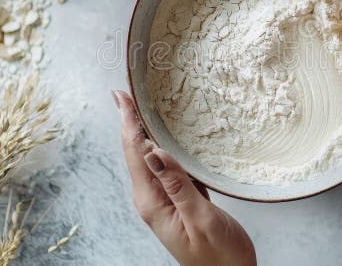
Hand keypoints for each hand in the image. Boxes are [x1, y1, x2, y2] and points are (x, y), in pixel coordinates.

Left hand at [114, 91, 256, 265]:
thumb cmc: (220, 257)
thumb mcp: (201, 219)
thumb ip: (178, 186)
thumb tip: (154, 151)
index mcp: (153, 203)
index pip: (136, 154)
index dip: (129, 123)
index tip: (121, 97)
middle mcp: (154, 200)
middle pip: (137, 152)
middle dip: (130, 122)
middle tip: (123, 93)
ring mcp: (166, 200)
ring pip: (151, 158)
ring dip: (144, 132)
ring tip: (139, 107)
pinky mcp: (180, 201)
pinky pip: (167, 167)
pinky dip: (164, 147)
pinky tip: (166, 138)